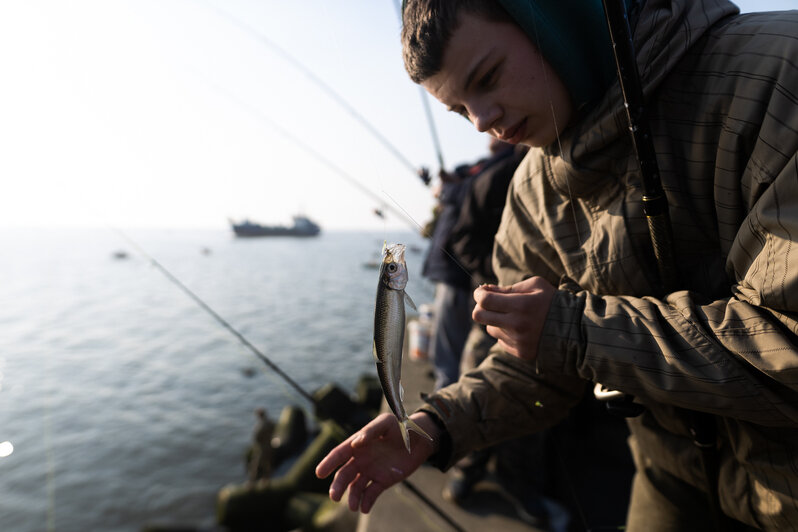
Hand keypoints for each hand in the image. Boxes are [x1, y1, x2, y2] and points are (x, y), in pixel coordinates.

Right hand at [315, 412, 439, 512]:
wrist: (420, 439)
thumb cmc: (401, 426)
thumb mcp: (387, 423)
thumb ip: (371, 431)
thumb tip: (355, 443)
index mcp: (358, 443)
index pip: (340, 454)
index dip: (328, 463)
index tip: (319, 473)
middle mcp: (361, 459)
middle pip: (344, 474)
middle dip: (338, 486)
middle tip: (334, 496)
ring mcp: (371, 471)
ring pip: (356, 487)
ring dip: (352, 497)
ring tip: (353, 506)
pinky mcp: (383, 481)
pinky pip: (371, 493)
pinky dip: (366, 501)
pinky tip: (364, 508)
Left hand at [472, 276, 555, 360]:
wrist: (574, 329)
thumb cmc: (553, 302)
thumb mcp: (536, 285)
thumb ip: (509, 288)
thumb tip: (486, 290)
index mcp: (521, 305)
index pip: (485, 300)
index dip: (479, 294)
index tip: (481, 291)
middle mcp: (517, 325)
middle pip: (479, 316)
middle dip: (480, 307)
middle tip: (488, 303)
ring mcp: (518, 341)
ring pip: (490, 329)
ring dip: (495, 321)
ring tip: (511, 317)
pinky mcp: (520, 352)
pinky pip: (501, 341)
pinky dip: (505, 333)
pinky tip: (520, 329)